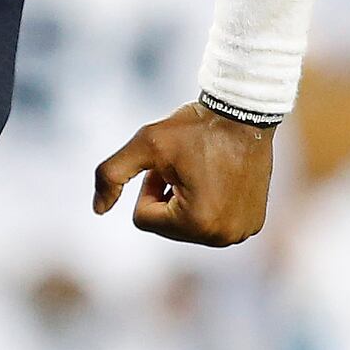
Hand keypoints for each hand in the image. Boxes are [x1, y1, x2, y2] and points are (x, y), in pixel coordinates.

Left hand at [93, 101, 276, 246]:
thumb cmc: (194, 127)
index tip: (168, 164)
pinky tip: (221, 177)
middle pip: (167, 227)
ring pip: (189, 226)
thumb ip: (111, 174)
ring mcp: (240, 233)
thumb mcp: (145, 142)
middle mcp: (222, 237)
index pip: (144, 219)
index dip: (149, 186)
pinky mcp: (252, 225)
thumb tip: (97, 210)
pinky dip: (210, 204)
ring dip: (187, 200)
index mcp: (196, 223)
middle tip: (186, 165)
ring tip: (203, 170)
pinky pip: (213, 223)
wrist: (245, 113)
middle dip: (168, 197)